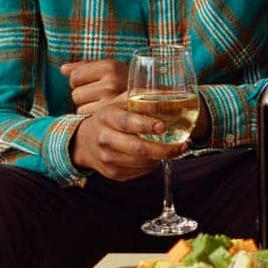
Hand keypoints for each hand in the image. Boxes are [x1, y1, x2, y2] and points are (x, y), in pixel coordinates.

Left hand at [61, 59, 128, 114]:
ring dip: (89, 108)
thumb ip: (86, 67)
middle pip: (76, 94)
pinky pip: (87, 118)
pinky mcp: (110, 118)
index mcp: (109, 66)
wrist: (156, 102)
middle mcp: (110, 82)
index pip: (75, 76)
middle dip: (85, 96)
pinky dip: (93, 118)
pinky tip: (106, 115)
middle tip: (102, 96)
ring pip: (80, 108)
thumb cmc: (126, 84)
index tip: (94, 84)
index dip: (81, 81)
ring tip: (105, 105)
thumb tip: (63, 69)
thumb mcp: (110, 70)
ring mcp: (111, 101)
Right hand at [68, 100, 196, 180]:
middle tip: (182, 146)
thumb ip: (145, 97)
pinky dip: (152, 165)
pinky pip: (138, 172)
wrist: (85, 141)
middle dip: (164, 149)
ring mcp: (107, 158)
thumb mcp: (121, 102)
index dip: (146, 125)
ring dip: (161, 158)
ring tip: (174, 150)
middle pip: (137, 148)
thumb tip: (175, 93)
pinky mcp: (112, 173)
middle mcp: (104, 138)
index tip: (163, 126)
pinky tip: (156, 157)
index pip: (127, 122)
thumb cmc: (110, 118)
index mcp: (107, 116)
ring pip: (141, 163)